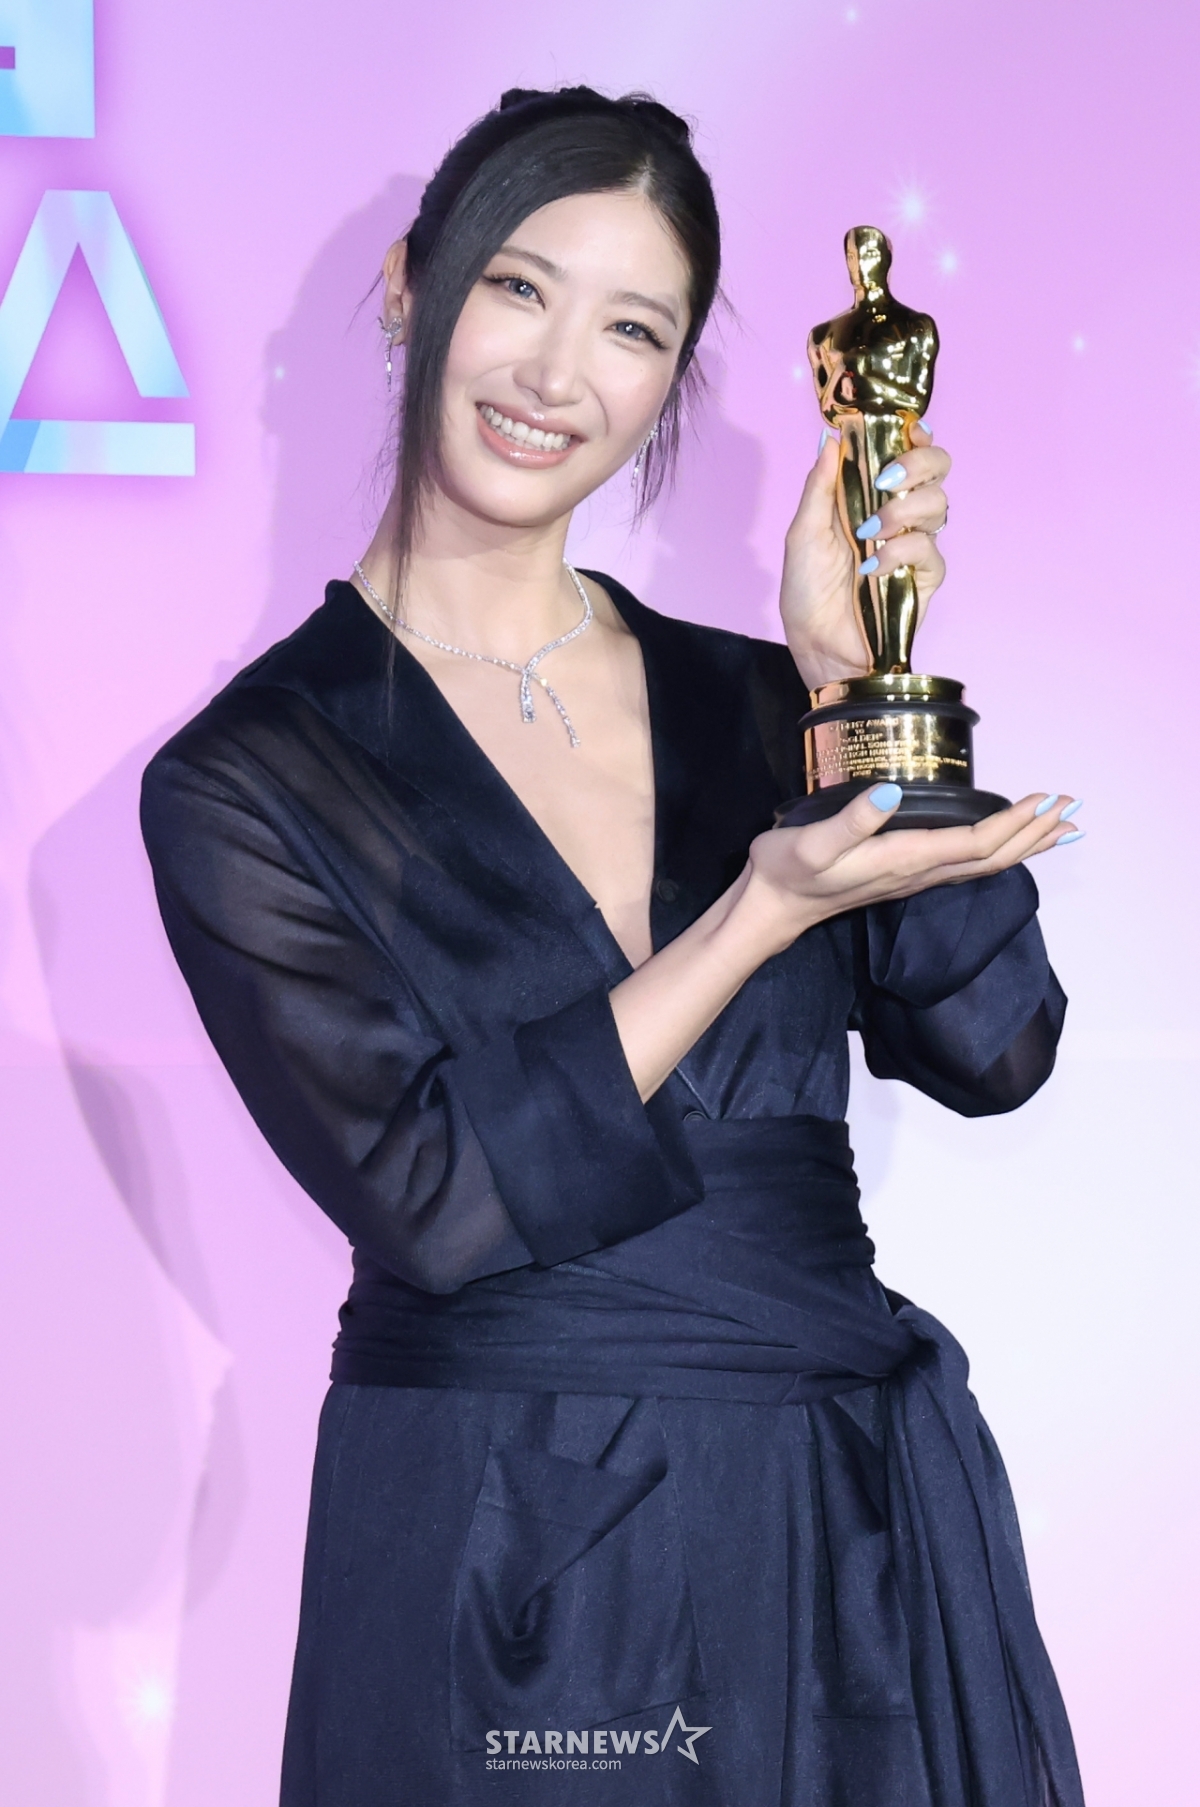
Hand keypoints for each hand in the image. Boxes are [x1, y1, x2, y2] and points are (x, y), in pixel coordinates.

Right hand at [741, 784, 1079, 951]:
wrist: (771, 908)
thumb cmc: (787, 871)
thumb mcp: (811, 843)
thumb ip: (851, 822)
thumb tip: (887, 793)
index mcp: (905, 860)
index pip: (975, 843)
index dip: (1014, 823)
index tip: (1045, 798)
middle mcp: (919, 873)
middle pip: (992, 858)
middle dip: (1034, 834)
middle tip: (1072, 807)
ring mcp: (915, 878)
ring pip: (984, 864)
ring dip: (1024, 845)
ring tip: (1059, 828)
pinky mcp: (906, 875)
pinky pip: (967, 865)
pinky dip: (998, 850)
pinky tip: (1005, 843)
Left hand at [780, 423, 950, 689]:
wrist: (816, 645)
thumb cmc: (806, 592)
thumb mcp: (803, 533)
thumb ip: (820, 487)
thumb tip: (831, 438)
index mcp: (870, 496)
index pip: (907, 452)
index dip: (914, 435)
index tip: (906, 429)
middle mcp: (898, 514)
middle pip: (937, 469)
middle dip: (919, 462)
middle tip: (888, 478)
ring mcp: (914, 545)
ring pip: (939, 504)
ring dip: (905, 508)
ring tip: (871, 531)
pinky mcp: (924, 578)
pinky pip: (930, 550)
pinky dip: (901, 551)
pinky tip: (874, 566)